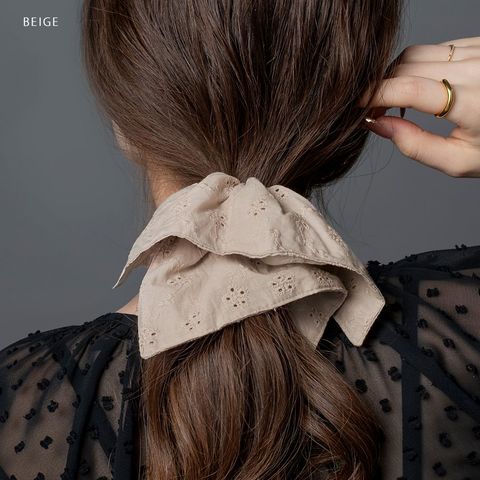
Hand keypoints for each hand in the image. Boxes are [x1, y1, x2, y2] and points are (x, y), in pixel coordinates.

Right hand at [359, 36, 479, 177]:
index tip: (356, 106)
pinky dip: (418, 67)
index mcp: (470, 102)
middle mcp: (474, 68)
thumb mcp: (458, 161)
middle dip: (383, 86)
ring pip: (417, 52)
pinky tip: (423, 88)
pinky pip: (436, 49)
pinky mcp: (479, 45)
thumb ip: (415, 146)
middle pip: (406, 65)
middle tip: (377, 110)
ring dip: (398, 75)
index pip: (407, 89)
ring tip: (399, 102)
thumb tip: (378, 126)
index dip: (374, 95)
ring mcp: (478, 51)